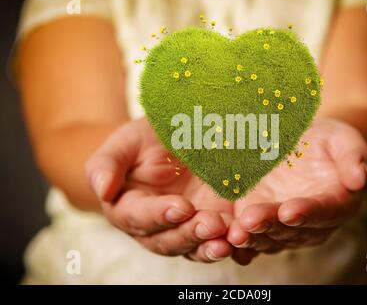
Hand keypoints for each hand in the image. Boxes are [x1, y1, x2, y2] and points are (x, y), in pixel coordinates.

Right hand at [86, 118, 235, 262]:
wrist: (174, 139)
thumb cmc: (145, 139)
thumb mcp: (127, 141)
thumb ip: (108, 163)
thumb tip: (101, 188)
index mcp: (129, 208)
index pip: (139, 217)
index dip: (160, 215)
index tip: (182, 206)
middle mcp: (156, 226)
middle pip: (168, 241)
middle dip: (190, 234)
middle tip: (212, 224)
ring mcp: (185, 227)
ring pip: (195, 248)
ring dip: (211, 247)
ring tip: (228, 240)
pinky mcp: (211, 224)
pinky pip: (220, 242)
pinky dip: (232, 247)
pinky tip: (244, 244)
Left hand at [227, 118, 366, 256]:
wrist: (306, 148)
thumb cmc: (329, 143)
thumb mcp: (344, 140)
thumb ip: (353, 157)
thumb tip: (360, 178)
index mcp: (337, 204)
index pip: (324, 211)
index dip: (307, 212)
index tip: (290, 210)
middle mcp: (311, 223)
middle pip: (291, 228)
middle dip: (270, 225)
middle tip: (250, 220)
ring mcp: (284, 225)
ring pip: (268, 236)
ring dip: (251, 236)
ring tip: (234, 231)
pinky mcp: (262, 221)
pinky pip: (251, 233)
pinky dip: (238, 237)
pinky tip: (223, 236)